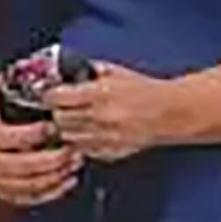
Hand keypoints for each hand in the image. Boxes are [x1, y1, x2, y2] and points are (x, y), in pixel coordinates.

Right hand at [0, 78, 83, 207]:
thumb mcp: (2, 88)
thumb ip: (17, 80)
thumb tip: (45, 70)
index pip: (4, 138)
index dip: (31, 134)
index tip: (53, 127)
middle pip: (18, 166)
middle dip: (49, 160)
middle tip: (72, 150)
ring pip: (26, 185)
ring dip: (54, 176)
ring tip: (75, 162)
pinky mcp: (2, 191)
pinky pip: (29, 198)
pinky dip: (51, 191)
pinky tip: (68, 179)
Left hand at [45, 62, 179, 162]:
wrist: (170, 112)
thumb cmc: (145, 90)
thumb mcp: (116, 71)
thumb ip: (91, 70)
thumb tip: (68, 69)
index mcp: (100, 94)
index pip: (57, 97)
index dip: (50, 94)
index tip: (50, 93)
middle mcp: (100, 117)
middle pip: (59, 119)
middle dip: (57, 112)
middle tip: (60, 107)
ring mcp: (104, 137)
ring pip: (67, 137)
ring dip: (67, 129)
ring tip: (73, 120)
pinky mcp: (109, 151)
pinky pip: (82, 150)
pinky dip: (80, 142)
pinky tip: (87, 133)